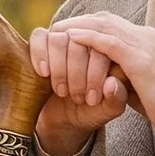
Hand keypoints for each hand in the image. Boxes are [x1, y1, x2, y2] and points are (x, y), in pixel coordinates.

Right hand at [29, 21, 129, 155]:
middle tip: (77, 98)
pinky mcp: (42, 41)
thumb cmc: (90, 112)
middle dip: (77, 74)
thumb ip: (116, 100)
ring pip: (59, 39)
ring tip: (62, 92)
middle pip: (80, 41)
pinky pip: (39, 36)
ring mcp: (64, 36)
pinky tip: (44, 74)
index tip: (91, 100)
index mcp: (110, 48)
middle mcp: (88, 37)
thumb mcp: (107, 111)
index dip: (95, 74)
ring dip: (59, 68)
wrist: (62, 119)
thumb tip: (110, 83)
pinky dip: (40, 54)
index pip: (103, 46)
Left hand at [49, 12, 154, 154]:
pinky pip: (109, 42)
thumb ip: (121, 74)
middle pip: (105, 19)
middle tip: (55, 27)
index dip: (88, 25)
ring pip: (104, 26)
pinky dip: (88, 38)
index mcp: (147, 40)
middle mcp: (146, 36)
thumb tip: (103, 76)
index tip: (66, 32)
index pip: (112, 23)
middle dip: (78, 21)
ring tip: (56, 31)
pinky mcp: (141, 60)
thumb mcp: (138, 85)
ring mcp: (145, 45)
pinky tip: (71, 38)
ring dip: (78, 27)